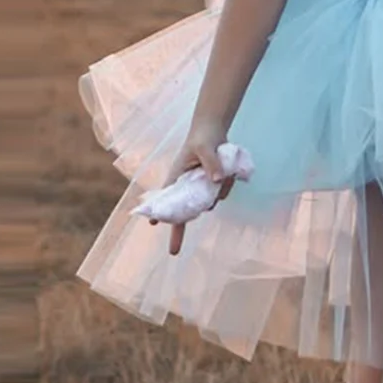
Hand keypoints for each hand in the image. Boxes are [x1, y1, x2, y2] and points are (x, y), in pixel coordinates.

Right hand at [158, 121, 235, 255]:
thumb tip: (217, 180)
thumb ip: (211, 163)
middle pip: (186, 210)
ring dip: (217, 193)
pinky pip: (221, 193)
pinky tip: (230, 173)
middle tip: (173, 252)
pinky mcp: (213, 184)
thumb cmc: (202, 137)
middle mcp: (187, 185)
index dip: (161, 212)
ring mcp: (200, 186)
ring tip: (223, 173)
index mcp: (177, 177)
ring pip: (209, 201)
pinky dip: (227, 186)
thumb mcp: (204, 147)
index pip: (167, 198)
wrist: (215, 130)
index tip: (152, 224)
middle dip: (182, 229)